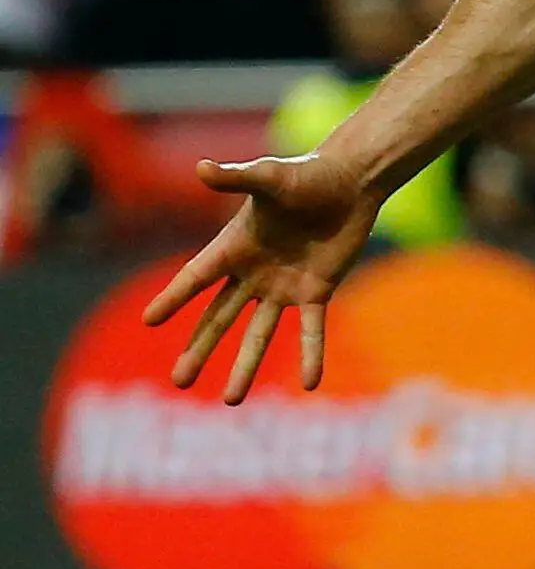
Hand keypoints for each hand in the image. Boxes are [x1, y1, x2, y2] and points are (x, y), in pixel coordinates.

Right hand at [141, 151, 381, 404]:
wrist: (351, 181)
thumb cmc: (307, 175)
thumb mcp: (271, 176)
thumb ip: (238, 178)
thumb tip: (200, 167)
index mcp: (235, 246)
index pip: (197, 277)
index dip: (174, 297)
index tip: (150, 320)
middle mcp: (253, 272)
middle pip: (219, 318)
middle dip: (199, 349)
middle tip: (179, 382)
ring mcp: (283, 286)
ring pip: (259, 334)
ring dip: (245, 366)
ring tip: (230, 401)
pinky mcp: (316, 291)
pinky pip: (311, 330)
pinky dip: (312, 354)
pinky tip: (311, 383)